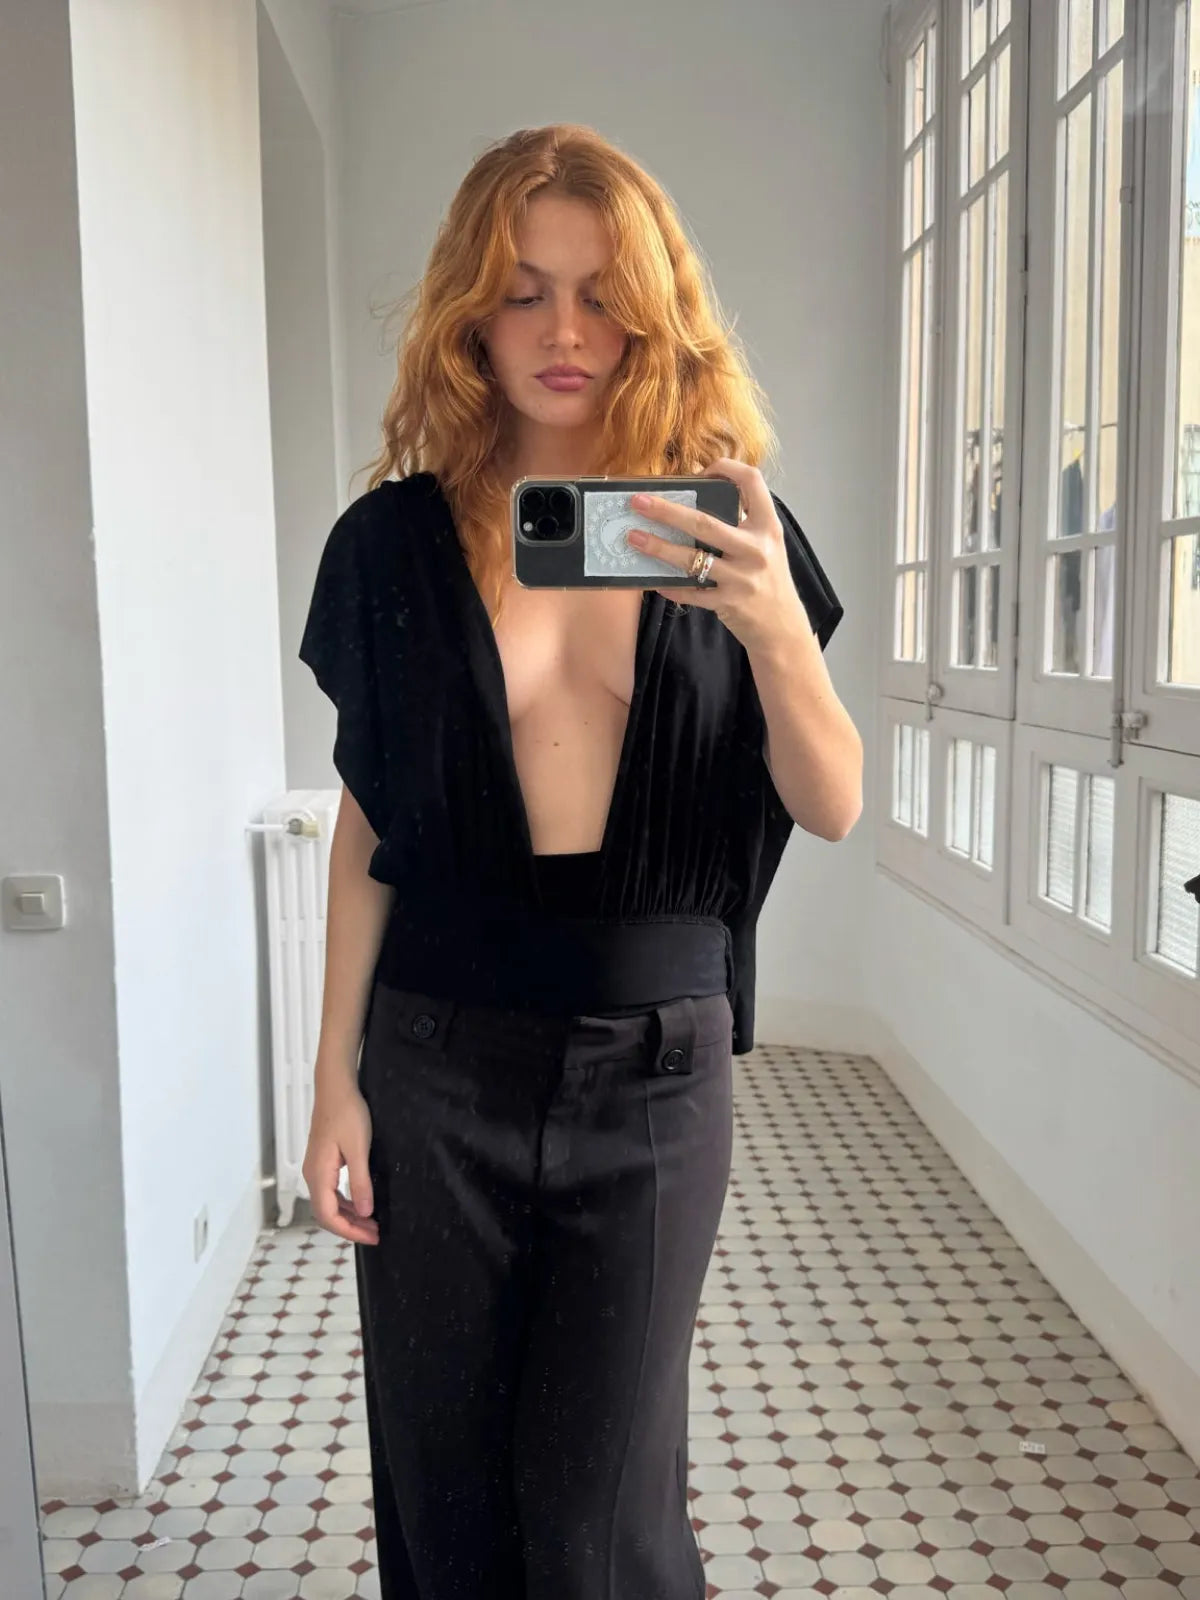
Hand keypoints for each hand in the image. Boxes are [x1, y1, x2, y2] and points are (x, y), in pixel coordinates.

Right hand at [302, 1082, 378, 1245]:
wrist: (336, 1088)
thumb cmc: (347, 1113)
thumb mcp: (358, 1149)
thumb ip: (360, 1182)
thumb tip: (365, 1212)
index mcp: (319, 1175)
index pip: (328, 1216)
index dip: (349, 1232)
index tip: (371, 1237)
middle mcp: (312, 1175)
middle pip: (326, 1214)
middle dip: (350, 1228)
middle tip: (375, 1234)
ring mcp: (316, 1168)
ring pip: (328, 1203)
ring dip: (349, 1216)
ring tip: (371, 1222)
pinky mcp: (322, 1162)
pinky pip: (331, 1191)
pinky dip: (346, 1202)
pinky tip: (361, 1203)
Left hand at [623, 457, 810, 653]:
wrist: (783, 626)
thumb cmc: (768, 578)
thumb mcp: (766, 544)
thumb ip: (742, 522)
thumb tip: (699, 497)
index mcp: (768, 526)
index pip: (752, 481)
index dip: (726, 469)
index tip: (700, 471)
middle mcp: (757, 549)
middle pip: (705, 522)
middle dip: (666, 511)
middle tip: (638, 502)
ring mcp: (742, 578)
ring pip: (692, 559)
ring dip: (658, 548)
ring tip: (634, 538)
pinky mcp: (728, 603)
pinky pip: (691, 592)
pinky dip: (671, 586)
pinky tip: (654, 581)